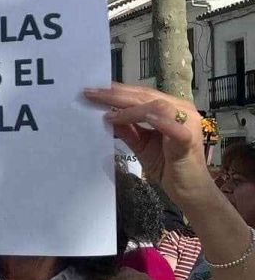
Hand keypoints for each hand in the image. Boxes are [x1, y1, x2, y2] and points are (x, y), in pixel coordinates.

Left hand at [85, 83, 209, 204]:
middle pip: (146, 96)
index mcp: (170, 108)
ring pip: (157, 106)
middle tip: (91, 94)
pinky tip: (143, 118)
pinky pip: (174, 128)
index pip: (141, 94)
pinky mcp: (189, 140)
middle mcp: (181, 110)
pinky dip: (158, 122)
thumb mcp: (140, 145)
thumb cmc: (167, 165)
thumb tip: (105, 116)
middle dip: (116, 95)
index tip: (94, 90)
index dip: (118, 91)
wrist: (188, 190)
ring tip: (107, 115)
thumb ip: (127, 130)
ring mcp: (188, 123)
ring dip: (130, 109)